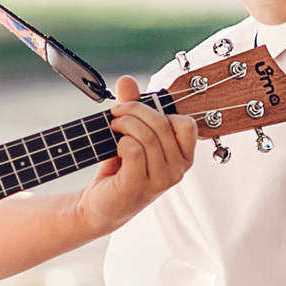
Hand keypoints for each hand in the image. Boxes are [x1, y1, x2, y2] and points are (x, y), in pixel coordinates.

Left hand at [73, 77, 197, 237]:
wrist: (100, 204)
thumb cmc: (120, 170)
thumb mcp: (130, 134)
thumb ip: (132, 107)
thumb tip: (127, 81)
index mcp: (182, 156)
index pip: (186, 123)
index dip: (159, 112)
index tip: (135, 111)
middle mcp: (178, 170)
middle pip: (162, 124)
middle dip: (134, 110)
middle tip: (117, 113)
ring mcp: (161, 180)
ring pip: (148, 136)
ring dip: (125, 124)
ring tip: (113, 127)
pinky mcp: (140, 185)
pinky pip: (134, 150)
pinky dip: (121, 142)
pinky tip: (115, 147)